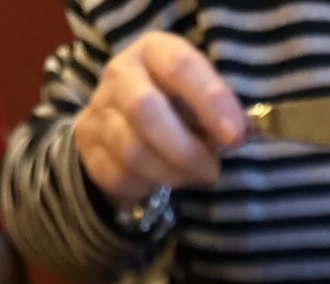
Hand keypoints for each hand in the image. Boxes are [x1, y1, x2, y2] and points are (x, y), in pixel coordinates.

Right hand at [74, 33, 245, 203]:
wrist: (121, 124)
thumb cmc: (173, 108)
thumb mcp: (197, 98)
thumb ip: (218, 111)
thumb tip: (241, 133)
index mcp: (154, 52)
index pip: (180, 67)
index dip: (210, 102)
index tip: (234, 137)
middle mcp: (120, 74)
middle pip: (146, 111)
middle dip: (185, 150)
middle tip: (211, 170)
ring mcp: (99, 111)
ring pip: (133, 152)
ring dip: (171, 173)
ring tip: (191, 176)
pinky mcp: (88, 148)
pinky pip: (120, 177)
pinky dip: (148, 186)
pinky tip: (160, 180)